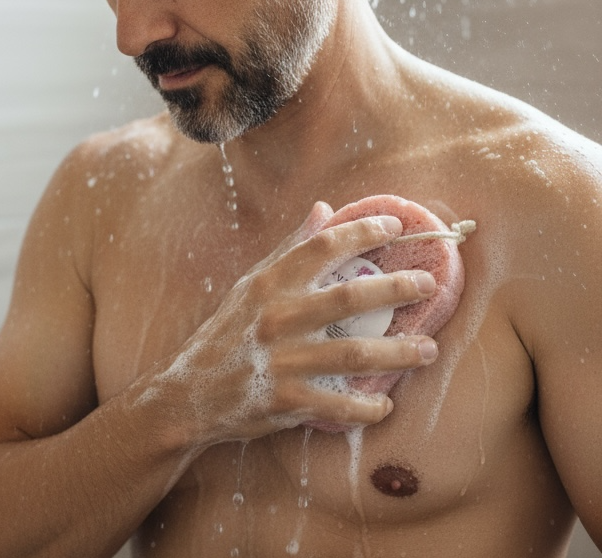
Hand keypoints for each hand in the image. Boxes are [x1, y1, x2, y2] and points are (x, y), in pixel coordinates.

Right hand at [152, 202, 437, 445]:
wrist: (188, 392)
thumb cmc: (226, 333)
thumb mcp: (251, 285)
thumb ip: (289, 249)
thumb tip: (324, 209)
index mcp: (270, 283)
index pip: (322, 246)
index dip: (363, 232)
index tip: (396, 226)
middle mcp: (277, 316)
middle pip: (349, 297)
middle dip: (396, 288)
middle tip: (429, 285)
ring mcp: (281, 359)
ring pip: (353, 353)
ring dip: (398, 352)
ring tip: (429, 348)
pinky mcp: (283, 400)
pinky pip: (337, 404)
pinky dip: (366, 407)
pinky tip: (386, 405)